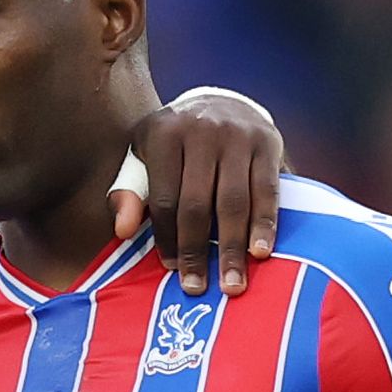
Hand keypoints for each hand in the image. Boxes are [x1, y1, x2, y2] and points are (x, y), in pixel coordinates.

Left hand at [117, 88, 284, 295]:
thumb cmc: (177, 145)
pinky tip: (261, 253)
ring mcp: (238, 135)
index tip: (170, 270)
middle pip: (197, 203)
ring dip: (233, 247)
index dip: (166, 237)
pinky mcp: (268, 143)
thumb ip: (130, 192)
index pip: (165, 198)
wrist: (223, 102)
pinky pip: (266, 191)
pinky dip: (264, 225)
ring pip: (234, 201)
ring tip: (232, 284)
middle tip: (198, 289)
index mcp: (165, 133)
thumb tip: (123, 231)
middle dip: (196, 250)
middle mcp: (201, 131)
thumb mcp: (145, 157)